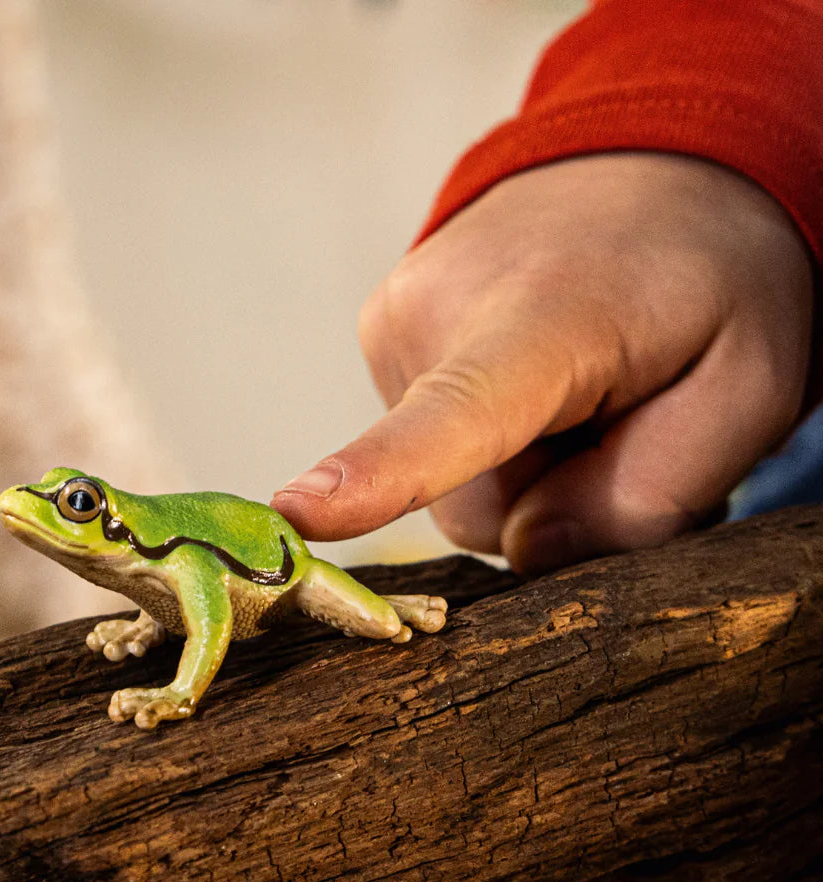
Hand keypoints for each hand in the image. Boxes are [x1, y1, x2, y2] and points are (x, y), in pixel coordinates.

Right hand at [273, 153, 813, 573]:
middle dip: (547, 496)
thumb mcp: (749, 392)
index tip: (295, 514)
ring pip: (446, 485)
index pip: (453, 417)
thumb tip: (527, 549)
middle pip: (470, 507)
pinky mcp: (381, 335)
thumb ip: (651, 497)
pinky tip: (537, 382)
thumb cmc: (710, 278)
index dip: (376, 477)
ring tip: (580, 393)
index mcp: (540, 318)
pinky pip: (427, 445)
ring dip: (520, 466)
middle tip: (617, 422)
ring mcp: (394, 321)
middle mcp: (437, 312)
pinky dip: (490, 439)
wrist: (648, 169)